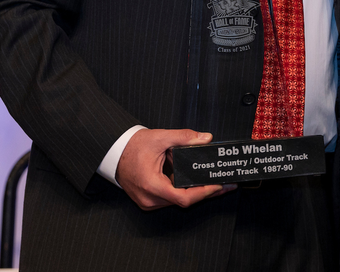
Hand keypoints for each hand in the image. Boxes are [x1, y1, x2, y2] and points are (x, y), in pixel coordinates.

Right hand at [115, 129, 235, 210]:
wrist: (115, 152)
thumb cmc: (133, 147)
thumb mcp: (160, 137)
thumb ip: (184, 137)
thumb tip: (205, 138)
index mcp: (152, 185)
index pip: (183, 198)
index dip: (203, 193)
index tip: (217, 186)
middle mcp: (150, 198)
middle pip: (183, 201)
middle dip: (205, 192)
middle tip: (224, 185)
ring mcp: (148, 201)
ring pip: (177, 200)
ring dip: (195, 192)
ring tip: (213, 182)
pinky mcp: (149, 199)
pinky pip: (170, 198)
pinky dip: (184, 190)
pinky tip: (196, 182)